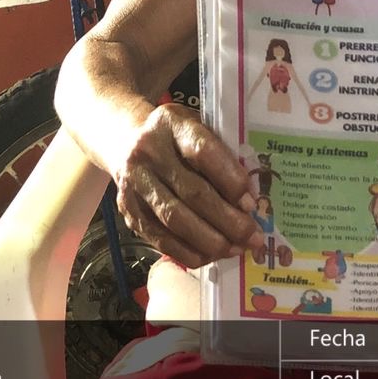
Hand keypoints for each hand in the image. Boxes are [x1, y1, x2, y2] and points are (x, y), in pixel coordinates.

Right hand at [114, 103, 262, 267]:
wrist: (125, 140)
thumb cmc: (174, 137)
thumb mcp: (196, 128)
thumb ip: (221, 154)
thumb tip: (249, 199)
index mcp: (171, 123)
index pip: (203, 151)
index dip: (230, 180)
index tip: (251, 202)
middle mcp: (148, 151)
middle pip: (192, 192)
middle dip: (227, 220)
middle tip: (252, 236)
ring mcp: (134, 182)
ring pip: (175, 220)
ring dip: (210, 241)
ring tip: (236, 249)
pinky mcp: (128, 210)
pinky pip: (160, 238)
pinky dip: (188, 251)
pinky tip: (210, 255)